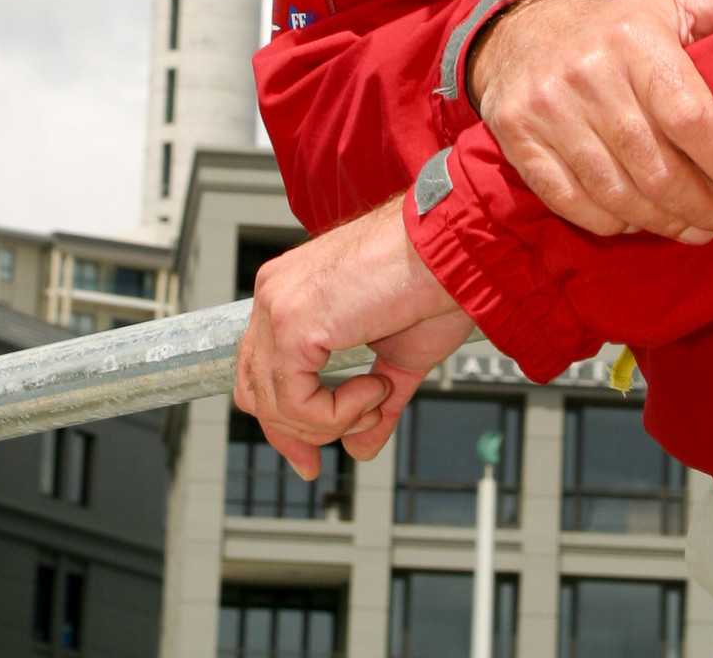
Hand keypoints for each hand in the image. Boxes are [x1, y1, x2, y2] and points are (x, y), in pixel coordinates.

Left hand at [235, 197, 472, 478]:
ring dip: (331, 422)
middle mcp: (276, 293)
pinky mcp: (292, 322)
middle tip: (348, 438)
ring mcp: (278, 304)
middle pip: (256, 392)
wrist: (456, 253)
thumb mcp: (398, 357)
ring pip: (275, 405)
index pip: (260, 372)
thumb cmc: (434, 284)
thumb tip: (359, 448)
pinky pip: (296, 402)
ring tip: (378, 396)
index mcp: (292, 293)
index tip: (311, 459)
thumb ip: (372, 402)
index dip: (286, 423)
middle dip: (300, 433)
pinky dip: (337, 413)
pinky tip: (375, 387)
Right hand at [467, 0, 712, 242]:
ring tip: (702, 228)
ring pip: (619, 194)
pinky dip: (617, 224)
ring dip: (669, 224)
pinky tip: (646, 222)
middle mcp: (587, 74)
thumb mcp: (680, 3)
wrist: (519, 33)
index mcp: (634, 40)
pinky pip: (576, 204)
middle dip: (708, 206)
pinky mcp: (519, 142)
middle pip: (657, 168)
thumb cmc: (618, 26)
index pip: (691, 117)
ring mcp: (547, 111)